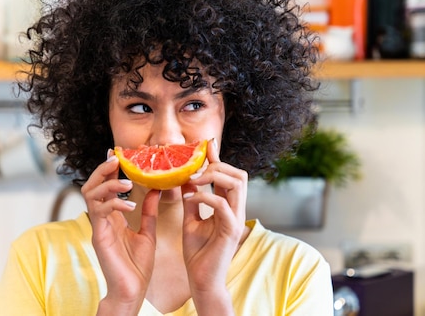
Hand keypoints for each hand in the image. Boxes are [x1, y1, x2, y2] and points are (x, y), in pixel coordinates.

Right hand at [81, 153, 160, 314]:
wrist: (132, 291)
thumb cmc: (137, 266)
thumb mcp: (148, 232)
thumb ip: (149, 212)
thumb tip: (157, 189)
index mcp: (112, 216)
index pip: (105, 186)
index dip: (110, 169)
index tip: (120, 154)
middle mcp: (102, 218)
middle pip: (91, 185)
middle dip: (102, 169)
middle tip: (116, 158)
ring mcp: (98, 227)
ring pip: (89, 194)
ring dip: (107, 184)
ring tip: (125, 182)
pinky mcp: (99, 236)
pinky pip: (99, 212)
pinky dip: (114, 204)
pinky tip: (129, 205)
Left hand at [181, 139, 247, 313]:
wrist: (201, 280)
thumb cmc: (198, 253)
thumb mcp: (190, 219)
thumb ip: (191, 199)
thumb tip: (185, 178)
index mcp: (227, 206)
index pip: (227, 175)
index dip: (217, 158)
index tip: (204, 145)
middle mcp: (235, 209)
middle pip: (239, 174)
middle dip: (217, 164)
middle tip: (194, 169)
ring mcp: (235, 219)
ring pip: (237, 183)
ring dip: (214, 175)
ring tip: (193, 179)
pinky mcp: (230, 230)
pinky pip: (223, 204)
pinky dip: (206, 196)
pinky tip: (191, 197)